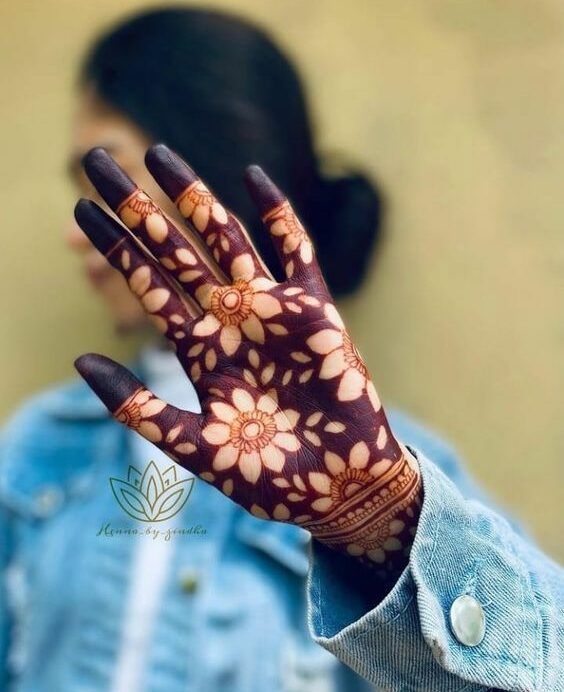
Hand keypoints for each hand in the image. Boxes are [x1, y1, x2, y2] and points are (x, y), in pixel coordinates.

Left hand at [74, 145, 421, 577]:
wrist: (338, 487)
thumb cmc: (271, 478)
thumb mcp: (197, 448)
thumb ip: (141, 408)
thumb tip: (80, 363)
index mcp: (200, 352)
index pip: (148, 286)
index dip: (114, 248)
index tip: (79, 208)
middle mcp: (230, 322)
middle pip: (176, 251)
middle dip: (139, 208)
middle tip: (99, 161)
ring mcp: (272, 312)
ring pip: (227, 241)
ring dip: (195, 198)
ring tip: (158, 155)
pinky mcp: (315, 312)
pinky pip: (297, 252)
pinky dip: (278, 215)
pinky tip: (254, 178)